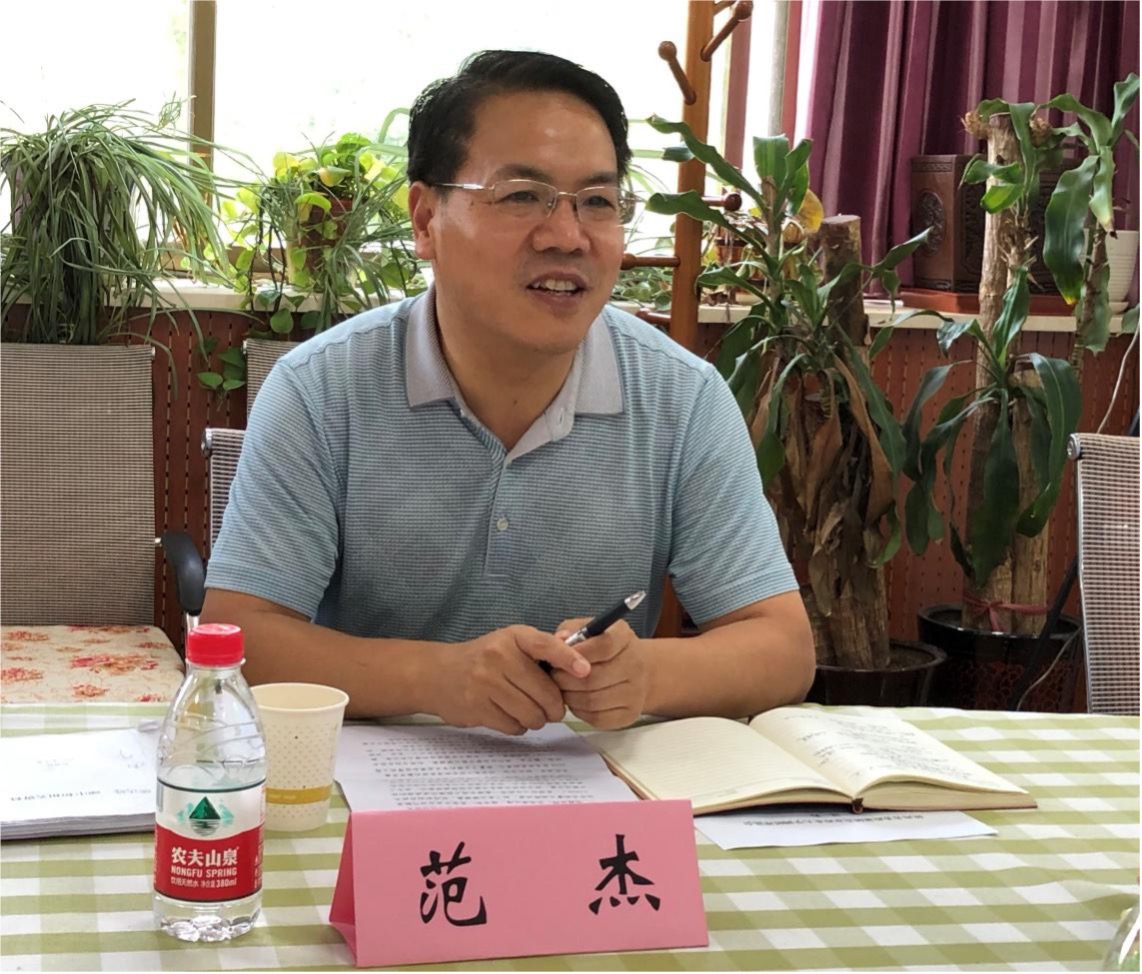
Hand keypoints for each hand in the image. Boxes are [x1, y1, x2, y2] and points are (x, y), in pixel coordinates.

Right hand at [426, 626, 590, 735]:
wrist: (438, 673)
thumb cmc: (484, 659)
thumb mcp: (510, 643)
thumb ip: (540, 653)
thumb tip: (579, 671)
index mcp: (513, 637)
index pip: (546, 645)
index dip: (568, 658)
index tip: (585, 671)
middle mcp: (499, 656)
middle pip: (545, 693)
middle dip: (554, 707)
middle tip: (552, 709)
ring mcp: (486, 682)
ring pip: (532, 714)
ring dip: (536, 719)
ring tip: (528, 711)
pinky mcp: (477, 707)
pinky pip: (514, 726)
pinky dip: (517, 725)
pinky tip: (509, 714)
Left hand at [551, 618, 648, 729]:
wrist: (634, 670)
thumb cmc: (602, 648)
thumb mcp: (587, 629)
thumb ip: (570, 630)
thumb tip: (559, 640)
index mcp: (624, 637)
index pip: (603, 646)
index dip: (576, 654)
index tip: (558, 657)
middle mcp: (635, 664)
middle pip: (594, 678)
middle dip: (565, 679)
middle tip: (554, 677)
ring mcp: (635, 691)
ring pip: (592, 700)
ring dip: (570, 696)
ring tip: (562, 689)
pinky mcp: (629, 714)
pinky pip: (597, 717)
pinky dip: (580, 711)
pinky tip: (576, 700)